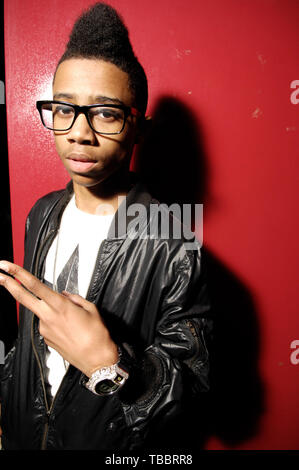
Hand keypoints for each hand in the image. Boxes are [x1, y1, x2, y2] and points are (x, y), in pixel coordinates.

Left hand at [0, 261, 117, 376]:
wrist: (97, 361)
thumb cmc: (97, 337)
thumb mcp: (91, 309)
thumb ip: (75, 298)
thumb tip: (66, 296)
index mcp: (60, 306)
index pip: (34, 285)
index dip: (18, 274)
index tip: (7, 267)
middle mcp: (48, 317)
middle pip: (22, 297)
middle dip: (7, 284)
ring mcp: (45, 329)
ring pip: (40, 311)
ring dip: (50, 310)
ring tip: (72, 321)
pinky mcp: (46, 338)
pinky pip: (48, 324)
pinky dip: (56, 322)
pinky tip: (70, 329)